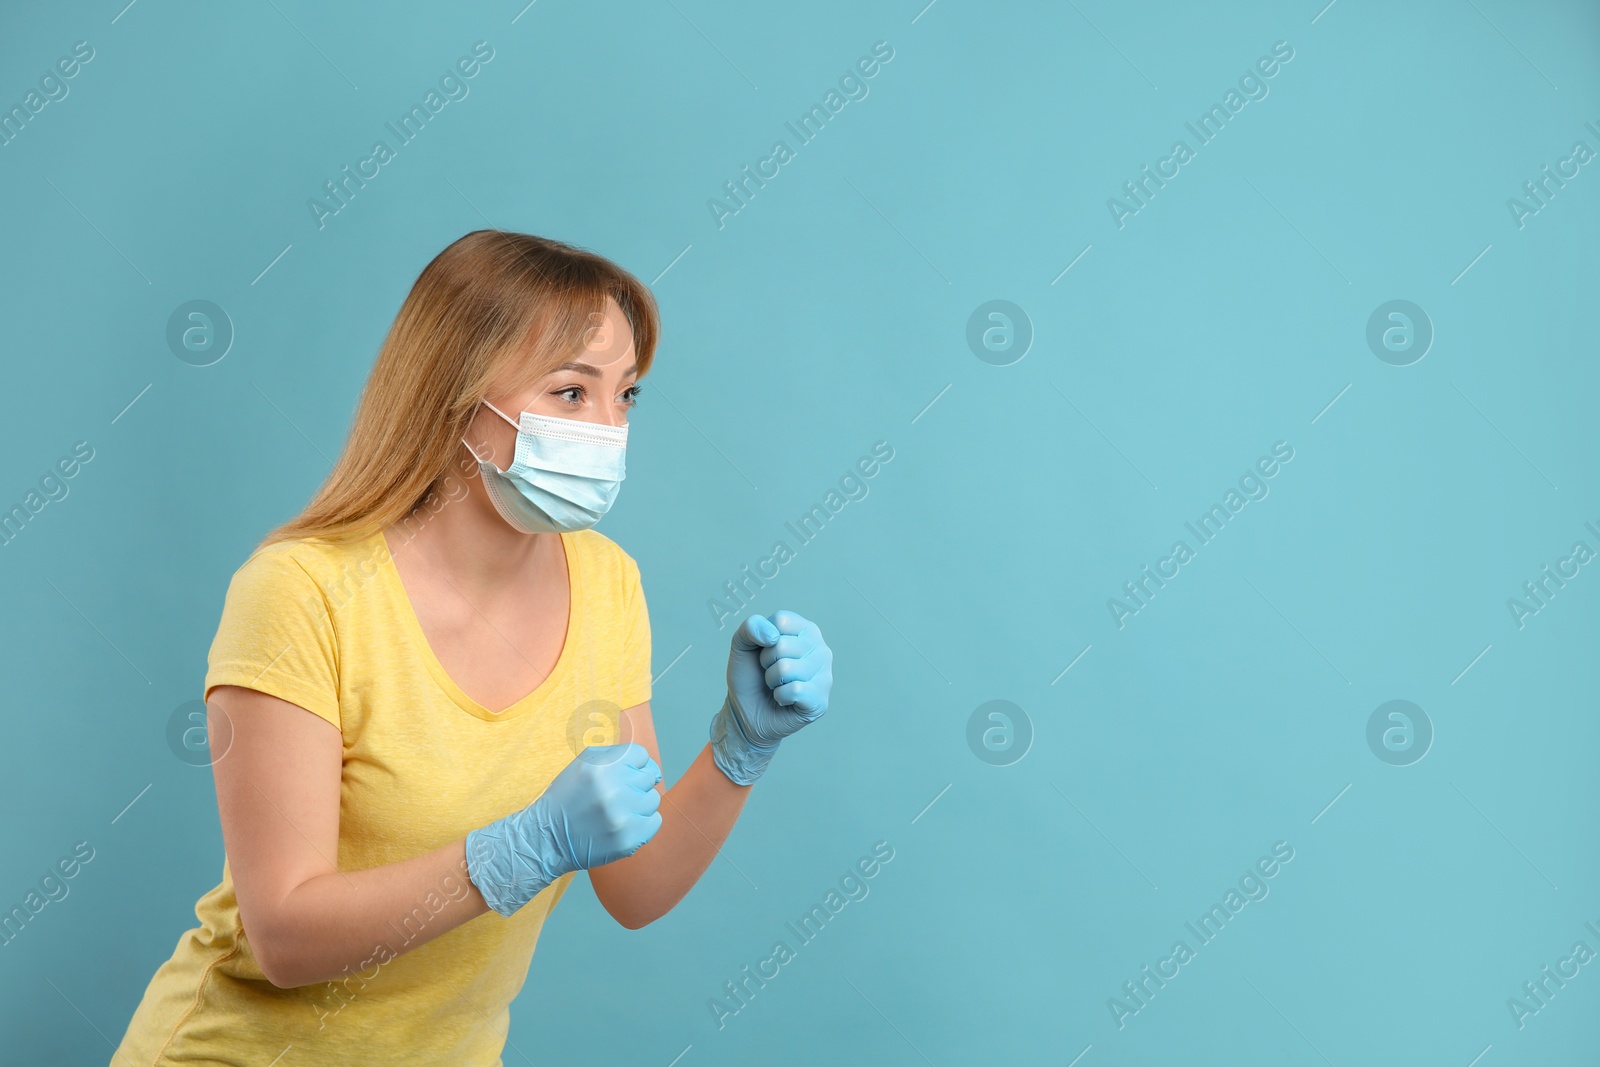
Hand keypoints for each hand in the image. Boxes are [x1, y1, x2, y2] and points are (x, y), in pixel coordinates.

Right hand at [466, 742, 662, 916]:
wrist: (547, 838)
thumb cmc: (568, 797)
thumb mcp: (583, 764)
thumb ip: (614, 756)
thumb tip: (646, 763)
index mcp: (601, 767)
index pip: (641, 755)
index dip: (634, 764)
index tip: (625, 774)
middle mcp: (613, 789)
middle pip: (649, 777)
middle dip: (635, 784)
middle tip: (617, 795)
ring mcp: (622, 816)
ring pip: (653, 799)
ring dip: (639, 804)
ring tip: (619, 810)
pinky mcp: (629, 839)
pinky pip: (655, 821)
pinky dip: (643, 823)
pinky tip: (624, 824)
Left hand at [709, 610, 833, 784]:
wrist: (747, 712)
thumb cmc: (750, 676)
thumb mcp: (742, 645)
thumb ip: (751, 627)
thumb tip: (773, 637)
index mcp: (806, 630)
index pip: (781, 621)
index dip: (763, 638)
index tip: (765, 651)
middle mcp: (821, 649)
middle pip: (782, 645)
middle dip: (766, 662)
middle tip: (770, 673)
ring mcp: (825, 675)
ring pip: (786, 668)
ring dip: (771, 680)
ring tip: (777, 686)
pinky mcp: (820, 700)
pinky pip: (794, 690)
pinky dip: (780, 697)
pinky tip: (784, 700)